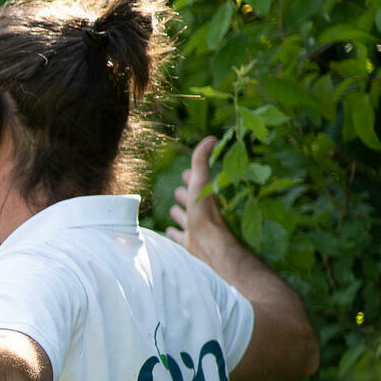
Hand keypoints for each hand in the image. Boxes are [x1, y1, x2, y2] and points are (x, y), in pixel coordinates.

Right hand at [164, 136, 245, 270]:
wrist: (210, 243)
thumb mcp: (200, 183)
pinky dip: (174, 232)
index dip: (192, 177)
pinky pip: (179, 236)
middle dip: (184, 195)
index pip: (196, 183)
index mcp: (203, 196)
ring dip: (179, 214)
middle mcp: (200, 211)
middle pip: (190, 200)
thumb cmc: (205, 212)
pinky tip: (169, 230)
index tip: (187, 172)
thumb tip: (210, 137)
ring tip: (173, 210)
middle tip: (179, 190)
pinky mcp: (189, 241)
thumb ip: (202, 161)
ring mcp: (194, 227)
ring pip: (185, 218)